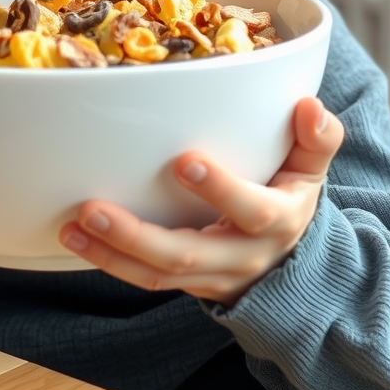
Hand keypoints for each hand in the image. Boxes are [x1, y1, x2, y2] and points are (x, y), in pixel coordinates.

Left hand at [59, 97, 343, 306]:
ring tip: (72, 226)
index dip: (221, 190)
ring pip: (158, 276)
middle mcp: (240, 257)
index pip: (251, 211)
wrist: (291, 264)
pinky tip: (76, 238)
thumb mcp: (312, 169)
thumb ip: (317, 138)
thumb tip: (308, 106)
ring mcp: (209, 276)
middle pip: (187, 255)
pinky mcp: (184, 284)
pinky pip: (145, 280)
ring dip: (111, 252)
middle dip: (139, 236)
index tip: (185, 160)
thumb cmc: (290, 195)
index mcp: (276, 222)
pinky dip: (109, 261)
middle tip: (93, 207)